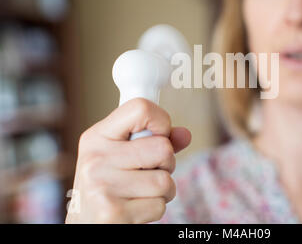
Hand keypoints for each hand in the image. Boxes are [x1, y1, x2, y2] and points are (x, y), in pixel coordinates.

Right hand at [65, 98, 190, 223]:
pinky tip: (135, 208)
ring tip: (142, 192)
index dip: (161, 121)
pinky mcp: (113, 213)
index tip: (160, 135)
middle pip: (163, 148)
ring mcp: (102, 186)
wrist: (85, 224)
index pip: (140, 108)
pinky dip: (155, 209)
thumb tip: (185, 135)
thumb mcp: (121, 155)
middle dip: (167, 163)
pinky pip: (160, 205)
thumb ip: (154, 141)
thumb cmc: (106, 185)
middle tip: (149, 171)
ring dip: (163, 190)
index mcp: (97, 137)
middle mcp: (96, 158)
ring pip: (165, 180)